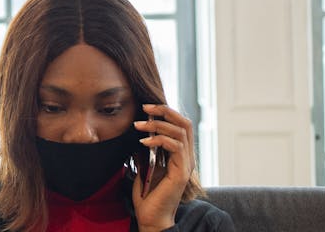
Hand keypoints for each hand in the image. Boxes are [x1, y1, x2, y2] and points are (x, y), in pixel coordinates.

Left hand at [132, 104, 193, 231]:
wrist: (150, 216)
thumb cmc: (147, 193)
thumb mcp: (145, 164)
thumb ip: (146, 149)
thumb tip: (138, 131)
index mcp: (180, 154)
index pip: (181, 124)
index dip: (166, 112)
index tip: (146, 108)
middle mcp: (187, 158)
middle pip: (185, 123)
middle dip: (165, 111)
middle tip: (145, 108)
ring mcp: (186, 165)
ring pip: (180, 132)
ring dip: (157, 125)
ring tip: (139, 126)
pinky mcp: (181, 173)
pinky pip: (176, 147)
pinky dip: (159, 140)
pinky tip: (143, 142)